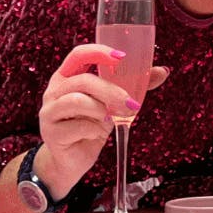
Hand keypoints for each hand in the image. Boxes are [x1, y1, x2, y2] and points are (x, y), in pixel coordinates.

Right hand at [36, 45, 169, 194]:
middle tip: (131, 103)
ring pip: (77, 100)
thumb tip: (162, 71)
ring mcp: (50, 110)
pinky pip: (79, 125)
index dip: (99, 52)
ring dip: (102, 110)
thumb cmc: (90, 125)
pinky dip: (94, 130)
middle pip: (83, 80)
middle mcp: (55, 90)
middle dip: (111, 90)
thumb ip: (132, 86)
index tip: (122, 58)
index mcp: (67, 76)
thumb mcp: (111, 103)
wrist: (72, 160)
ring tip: (111, 119)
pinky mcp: (51, 132)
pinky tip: (96, 135)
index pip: (79, 54)